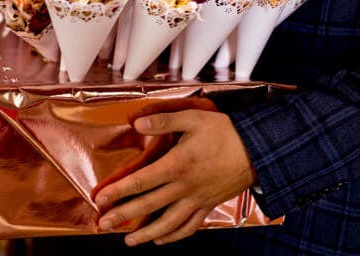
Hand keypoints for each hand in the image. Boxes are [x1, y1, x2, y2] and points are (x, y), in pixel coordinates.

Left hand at [94, 110, 256, 246]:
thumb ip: (162, 121)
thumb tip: (136, 123)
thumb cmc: (224, 132)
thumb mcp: (191, 118)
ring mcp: (197, 200)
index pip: (141, 182)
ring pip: (168, 223)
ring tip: (128, 241)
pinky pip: (189, 226)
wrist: (259, 150)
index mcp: (177, 165)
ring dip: (146, 233)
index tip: (100, 199)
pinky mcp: (209, 205)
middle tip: (104, 224)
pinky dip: (174, 236)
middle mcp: (185, 187)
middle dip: (123, 216)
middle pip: (148, 206)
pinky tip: (161, 240)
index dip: (118, 191)